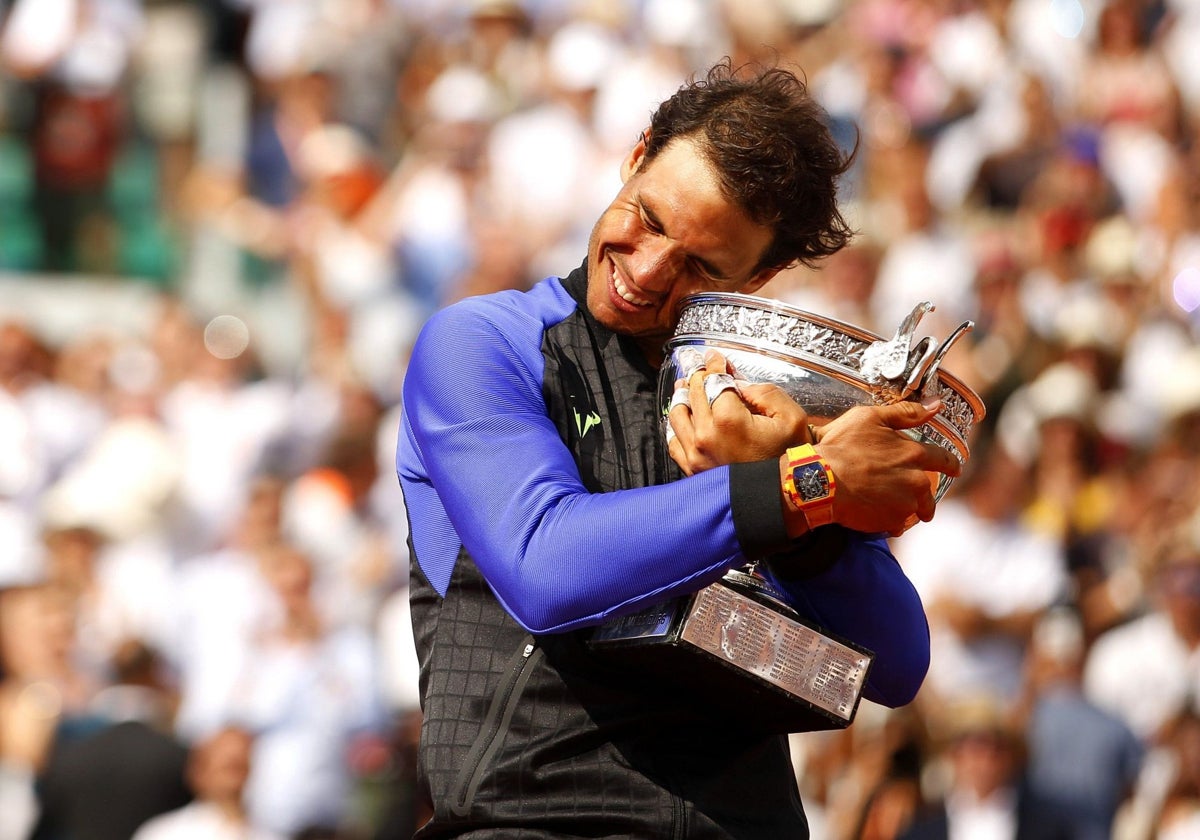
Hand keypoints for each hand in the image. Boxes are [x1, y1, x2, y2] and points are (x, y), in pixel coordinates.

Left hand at [667, 351, 809, 475]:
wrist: (783, 498)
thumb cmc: (788, 458)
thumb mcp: (790, 417)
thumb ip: (763, 393)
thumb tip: (737, 385)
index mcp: (728, 420)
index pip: (714, 380)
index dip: (714, 364)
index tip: (714, 356)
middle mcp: (705, 436)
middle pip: (694, 393)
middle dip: (698, 376)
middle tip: (701, 367)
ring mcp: (695, 454)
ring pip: (677, 414)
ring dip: (683, 396)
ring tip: (687, 387)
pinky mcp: (692, 470)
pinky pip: (674, 441)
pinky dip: (677, 425)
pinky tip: (684, 418)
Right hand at [785, 401, 961, 536]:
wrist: (821, 480)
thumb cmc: (841, 447)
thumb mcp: (869, 418)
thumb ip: (905, 413)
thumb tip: (937, 405)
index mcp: (914, 454)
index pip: (943, 460)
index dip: (951, 465)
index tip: (955, 470)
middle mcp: (916, 481)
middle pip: (929, 493)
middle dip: (924, 498)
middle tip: (917, 501)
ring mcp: (905, 504)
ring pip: (914, 510)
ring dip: (905, 509)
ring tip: (888, 508)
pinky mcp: (891, 522)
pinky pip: (896, 525)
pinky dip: (888, 522)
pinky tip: (874, 515)